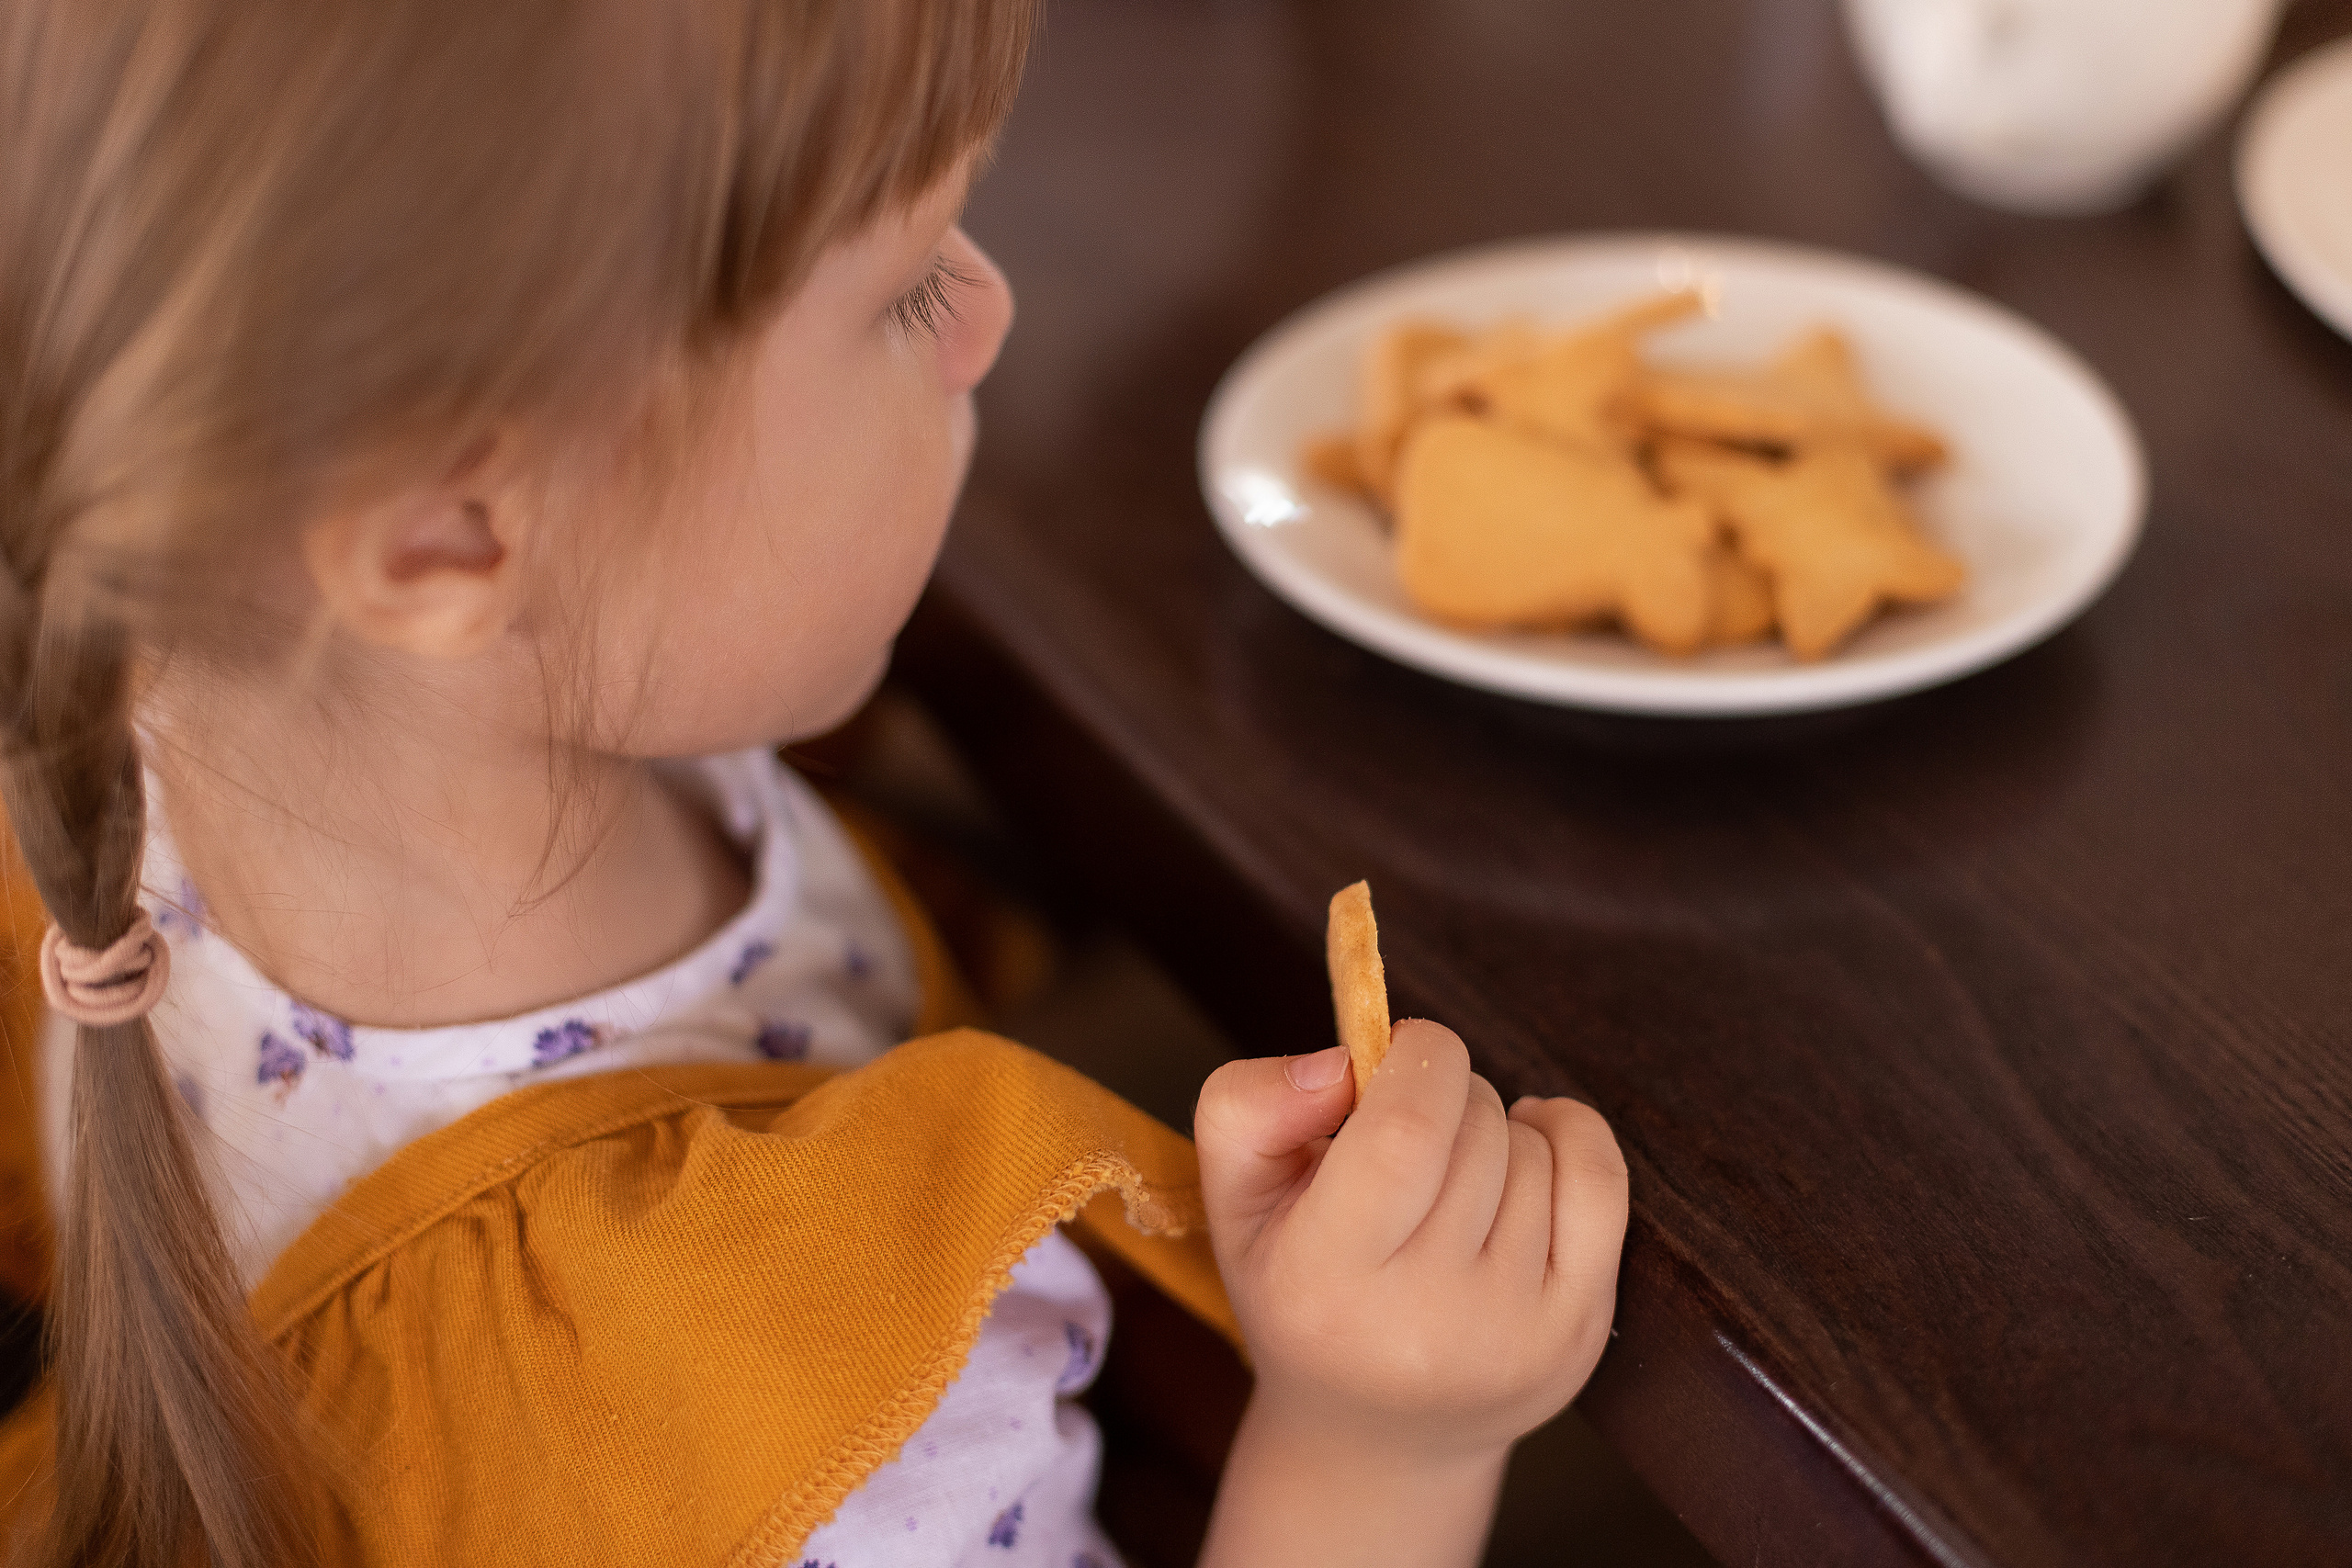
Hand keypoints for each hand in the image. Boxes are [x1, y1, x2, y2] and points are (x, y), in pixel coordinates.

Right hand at [1193, 1017, 1626, 1467]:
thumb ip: (1246, 1105)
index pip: (1406, 1131)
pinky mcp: (1576, 1334)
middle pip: (1473, 1129)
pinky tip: (1529, 1146)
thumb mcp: (1234, 1200)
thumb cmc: (1299, 1290)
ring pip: (1533, 1150)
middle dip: (1447, 1091)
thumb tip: (1339, 1061)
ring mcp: (1512, 1333)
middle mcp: (1425, 1320)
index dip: (1418, 1058)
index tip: (1398, 1050)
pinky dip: (1570, 1135)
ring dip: (1496, 1128)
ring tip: (1450, 1173)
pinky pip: (1601, 1183)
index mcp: (1323, 1281)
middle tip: (1411, 1126)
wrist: (1375, 1438)